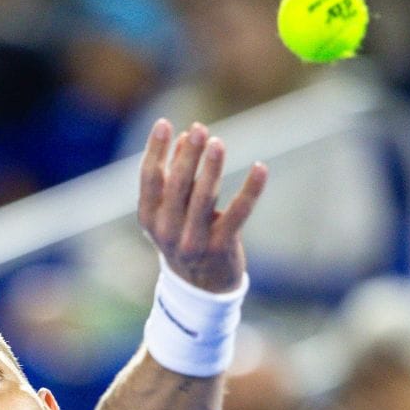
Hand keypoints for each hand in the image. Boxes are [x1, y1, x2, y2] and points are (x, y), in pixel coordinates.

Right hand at [137, 118, 267, 294]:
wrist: (201, 286)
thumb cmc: (184, 234)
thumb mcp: (172, 209)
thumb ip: (176, 175)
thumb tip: (186, 136)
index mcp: (149, 217)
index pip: (149, 178)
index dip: (155, 150)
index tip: (165, 123)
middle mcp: (167, 231)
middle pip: (177, 186)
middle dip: (188, 156)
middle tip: (199, 129)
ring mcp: (193, 241)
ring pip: (203, 198)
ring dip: (211, 168)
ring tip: (218, 143)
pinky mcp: (220, 247)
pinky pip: (238, 213)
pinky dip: (251, 190)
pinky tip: (260, 168)